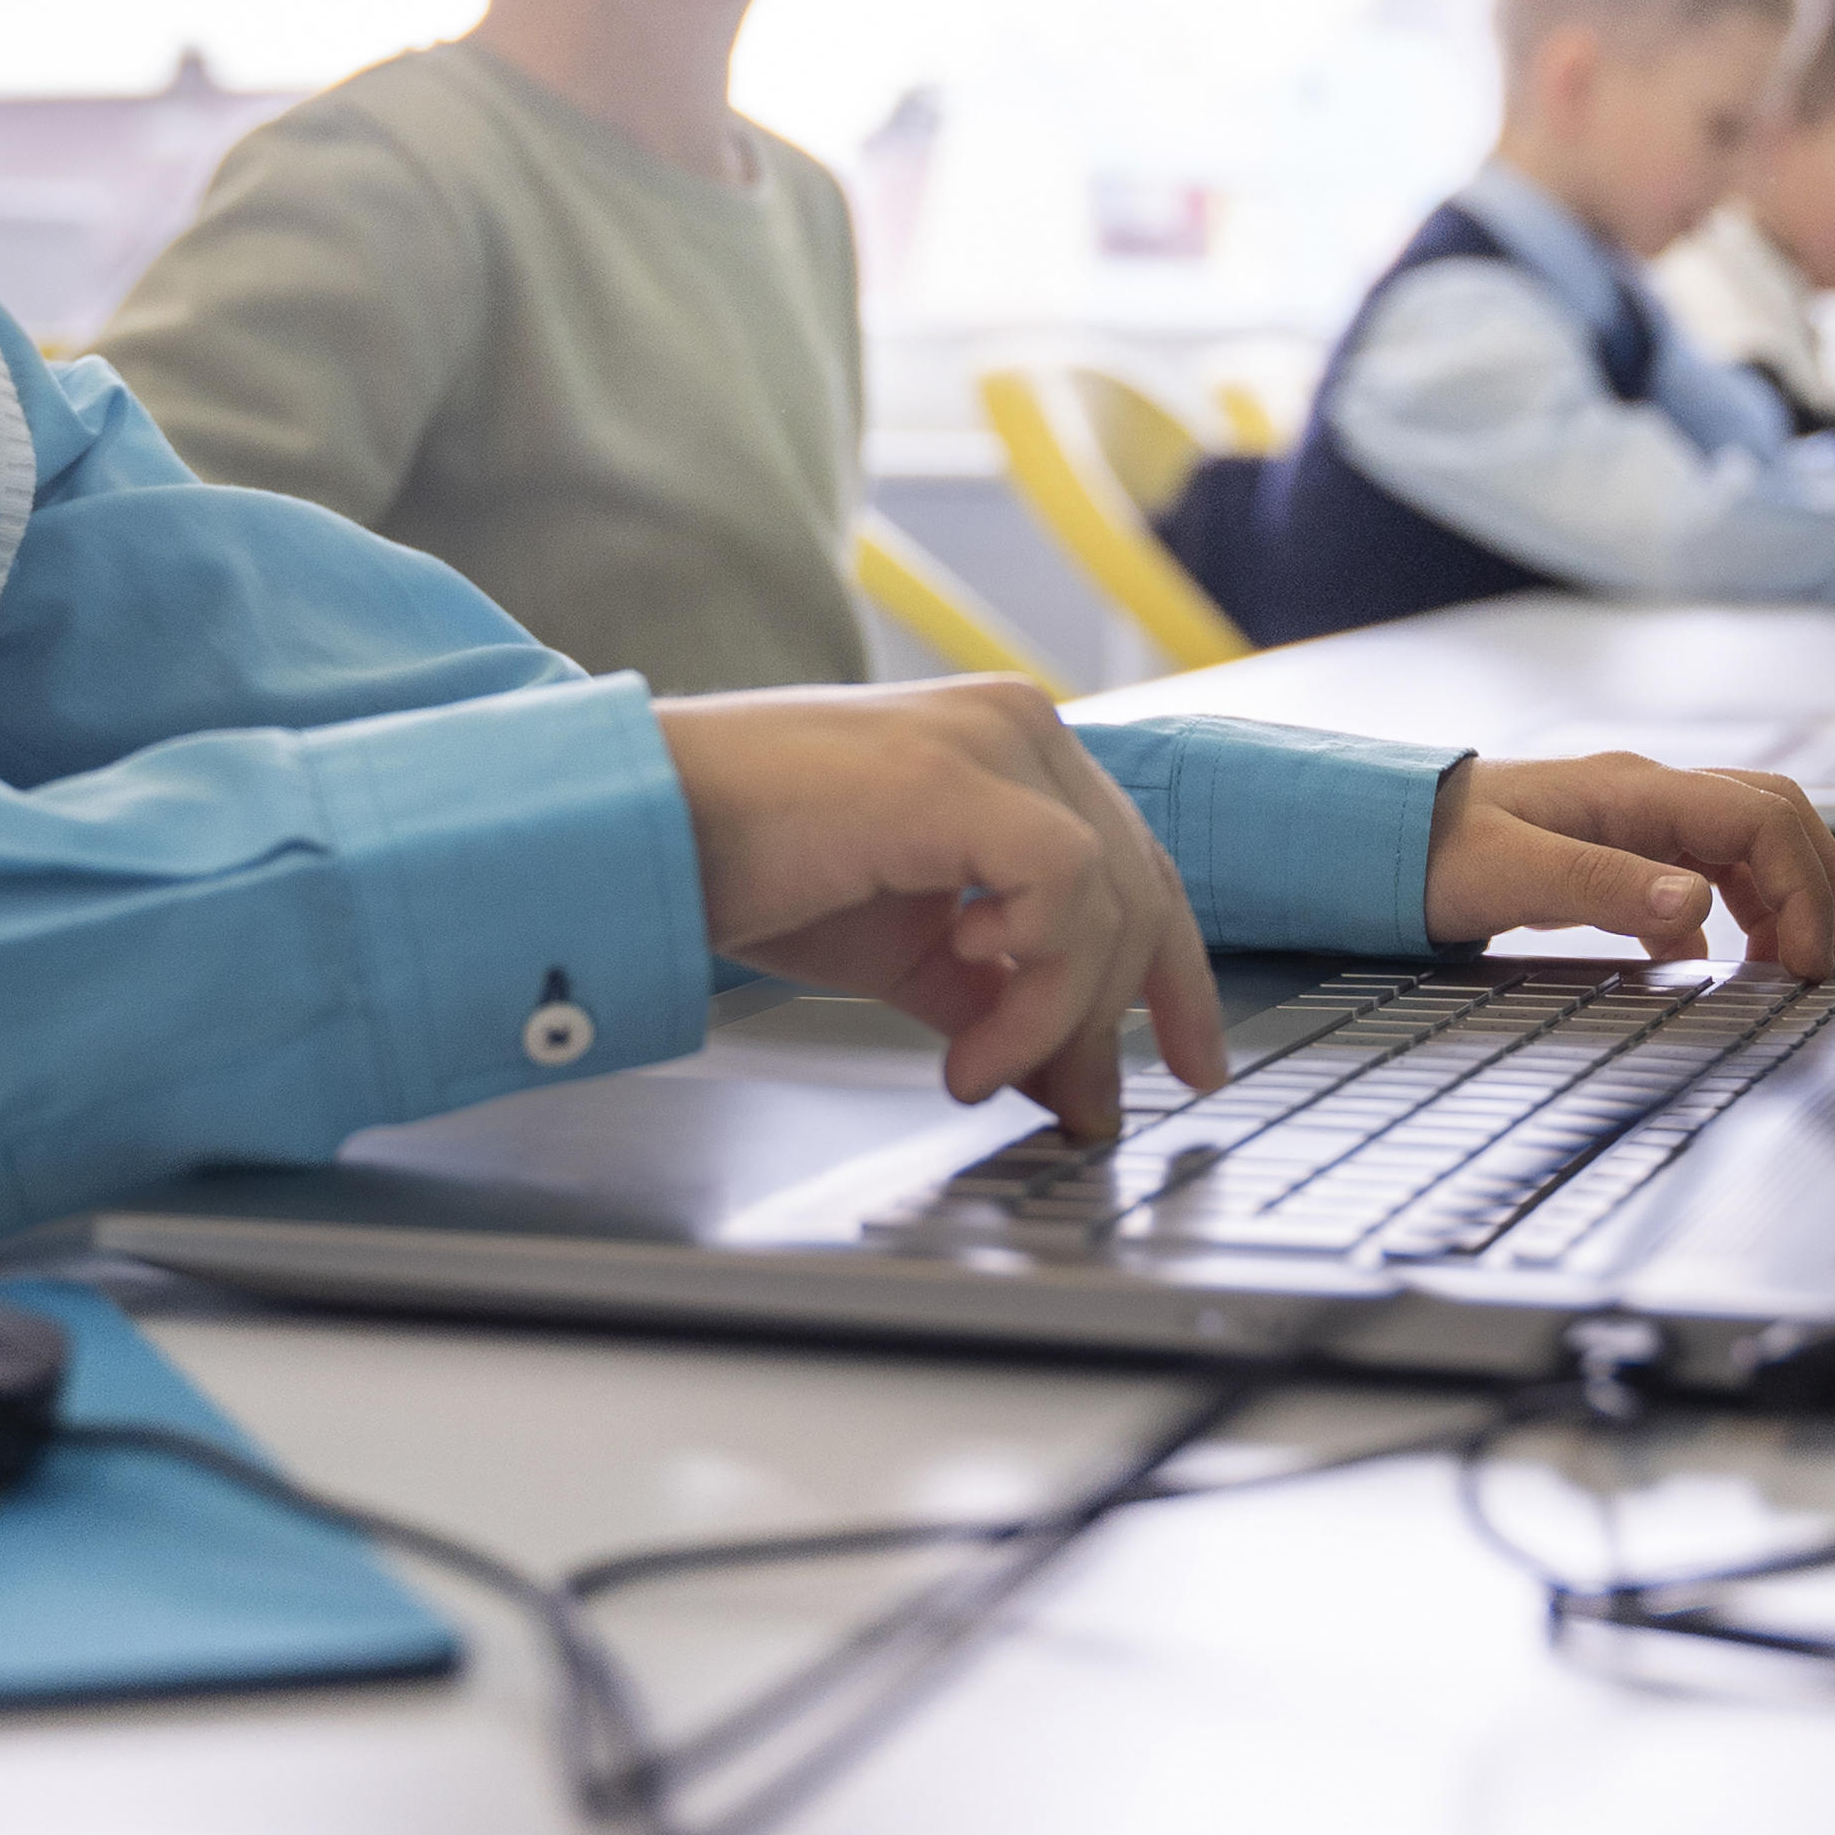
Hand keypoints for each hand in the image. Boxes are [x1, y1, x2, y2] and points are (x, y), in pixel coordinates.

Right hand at [658, 679, 1229, 1138]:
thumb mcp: (909, 955)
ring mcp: (992, 740)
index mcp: (1010, 750)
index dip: (1174, 976)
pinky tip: (970, 1010)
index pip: (1136, 865)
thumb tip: (1076, 1087)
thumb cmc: (750, 868)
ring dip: (1055, 1015)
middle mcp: (1016, 726)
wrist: (645, 829)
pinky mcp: (959, 776)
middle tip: (1087, 1108)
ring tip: (977, 1071)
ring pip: (1109, 898)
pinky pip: (1065, 890)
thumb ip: (1000, 1002)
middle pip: (1140, 885)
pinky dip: (1035, 976)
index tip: (1189, 1065)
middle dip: (1124, 1015)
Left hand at [1421, 754, 1834, 973]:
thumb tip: (1695, 906)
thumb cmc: (1429, 847)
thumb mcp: (1510, 875)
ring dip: (1778, 900)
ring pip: (1742, 847)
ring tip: (1782, 966)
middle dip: (1814, 884)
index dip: (1804, 885)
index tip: (1806, 958)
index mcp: (1632, 792)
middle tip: (1817, 963)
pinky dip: (1725, 918)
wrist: (1374, 838)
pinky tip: (1704, 964)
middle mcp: (1644, 797)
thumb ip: (1603, 889)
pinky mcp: (1614, 855)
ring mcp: (1632, 823)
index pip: (1760, 818)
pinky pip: (1697, 876)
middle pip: (1772, 818)